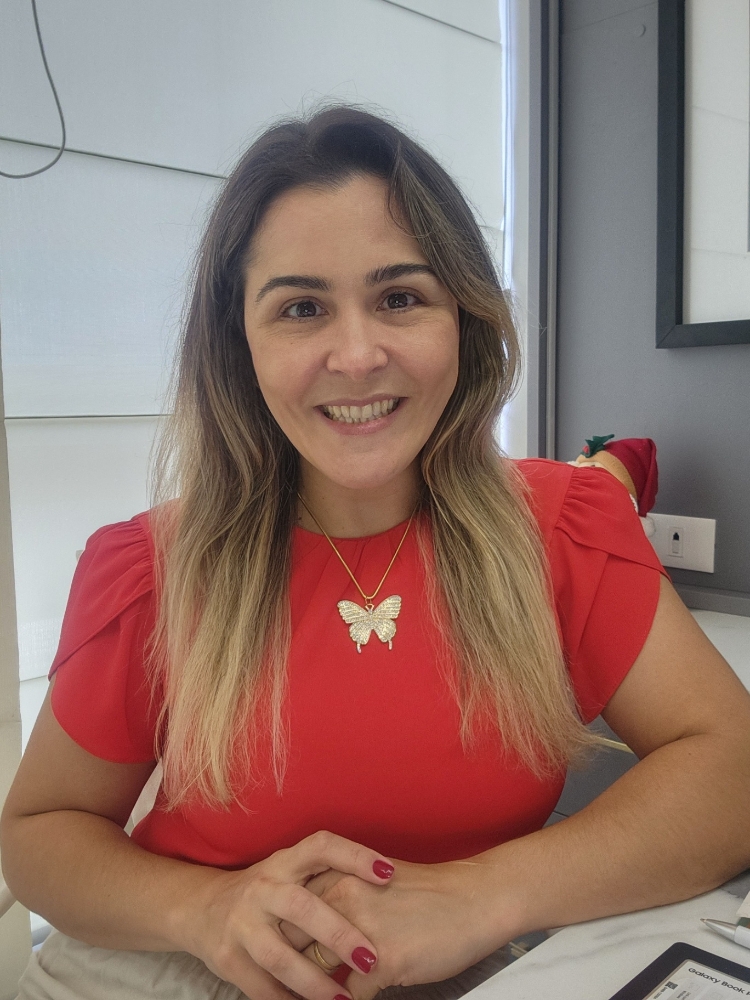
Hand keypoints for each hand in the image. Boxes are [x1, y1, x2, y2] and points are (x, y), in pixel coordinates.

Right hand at [176, 830, 393, 999]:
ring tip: (344, 999)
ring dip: (314, 981)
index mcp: (284, 862)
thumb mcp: (291, 872)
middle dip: (337, 934)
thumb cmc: (268, 891)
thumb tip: (389, 888)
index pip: (321, 846)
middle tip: (371, 958)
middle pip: (301, 907)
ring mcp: (241, 924)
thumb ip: (327, 880)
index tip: (388, 873)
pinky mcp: (228, 958)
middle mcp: (262, 888)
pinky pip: (262, 987)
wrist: (202, 908)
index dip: (354, 855)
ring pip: (279, 956)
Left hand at [288, 859, 509, 999]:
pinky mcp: (381, 963)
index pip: (289, 913)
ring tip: (308, 997)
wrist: (475, 898)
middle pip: (292, 942)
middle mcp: (343, 899)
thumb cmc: (430, 892)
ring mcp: (360, 931)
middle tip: (285, 986)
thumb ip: (342, 898)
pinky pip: (347, 997)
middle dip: (287, 969)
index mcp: (338, 876)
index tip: (273, 961)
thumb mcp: (375, 882)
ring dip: (311, 991)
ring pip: (313, 974)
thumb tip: (315, 926)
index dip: (280, 941)